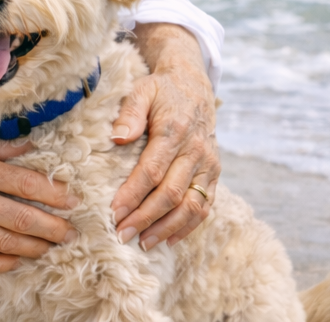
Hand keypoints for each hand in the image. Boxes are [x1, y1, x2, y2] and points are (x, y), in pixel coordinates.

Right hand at [0, 136, 78, 272]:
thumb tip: (28, 146)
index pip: (25, 183)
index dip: (53, 193)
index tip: (72, 199)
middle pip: (24, 218)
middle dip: (54, 227)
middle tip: (72, 232)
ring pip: (10, 243)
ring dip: (36, 247)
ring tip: (51, 245)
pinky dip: (7, 262)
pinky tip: (19, 258)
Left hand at [111, 23, 219, 250]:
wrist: (193, 86)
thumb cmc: (161, 90)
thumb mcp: (142, 90)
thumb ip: (129, 112)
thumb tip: (116, 137)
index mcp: (174, 131)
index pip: (152, 171)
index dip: (133, 194)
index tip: (114, 212)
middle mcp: (195, 151)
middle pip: (171, 194)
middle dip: (146, 218)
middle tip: (123, 234)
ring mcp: (208, 164)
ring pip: (192, 206)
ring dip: (168, 228)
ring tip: (144, 243)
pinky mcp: (215, 173)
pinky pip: (206, 205)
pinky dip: (189, 226)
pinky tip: (169, 238)